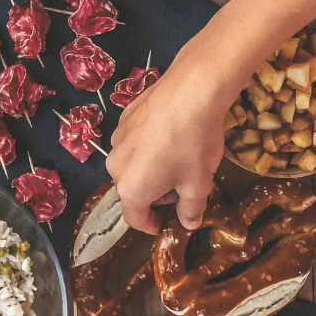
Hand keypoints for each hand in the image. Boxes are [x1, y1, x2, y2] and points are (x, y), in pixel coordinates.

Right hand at [106, 70, 225, 233]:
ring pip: (131, 165)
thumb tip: (189, 222)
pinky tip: (169, 137)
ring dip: (149, 169)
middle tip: (179, 188)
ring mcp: (117, 140)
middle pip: (132, 190)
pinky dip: (147, 147)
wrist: (192, 91)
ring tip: (176, 159)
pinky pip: (132, 142)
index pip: (135, 218)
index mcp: (131, 189)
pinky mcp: (124, 119)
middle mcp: (116, 167)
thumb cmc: (194, 142)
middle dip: (153, 195)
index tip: (163, 224)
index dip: (151, 225)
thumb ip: (192, 209)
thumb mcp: (199, 183)